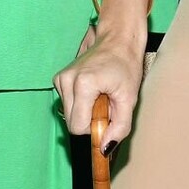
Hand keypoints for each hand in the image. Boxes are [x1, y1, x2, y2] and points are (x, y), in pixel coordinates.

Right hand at [53, 23, 145, 150]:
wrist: (118, 40)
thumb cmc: (126, 65)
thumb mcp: (129, 99)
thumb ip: (120, 126)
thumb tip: (105, 148)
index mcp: (83, 84)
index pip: (78, 127)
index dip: (94, 129)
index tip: (107, 118)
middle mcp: (67, 80)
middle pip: (71, 122)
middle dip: (89, 121)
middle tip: (106, 105)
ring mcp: (60, 78)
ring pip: (68, 115)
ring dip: (85, 112)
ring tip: (100, 95)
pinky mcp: (59, 79)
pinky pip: (67, 104)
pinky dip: (80, 103)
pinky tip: (92, 91)